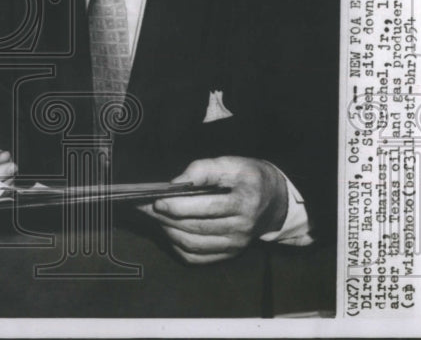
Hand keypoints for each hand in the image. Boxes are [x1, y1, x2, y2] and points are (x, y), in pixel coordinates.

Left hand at [139, 156, 287, 263]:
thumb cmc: (248, 178)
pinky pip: (197, 257)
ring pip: (194, 244)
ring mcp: (236, 245)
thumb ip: (203, 170)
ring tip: (155, 216)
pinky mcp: (229, 254)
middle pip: (197, 227)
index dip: (180, 205)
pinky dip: (178, 246)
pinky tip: (169, 231)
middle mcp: (243, 227)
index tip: (158, 200)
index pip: (208, 207)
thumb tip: (175, 183)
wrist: (274, 202)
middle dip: (167, 218)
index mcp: (246, 201)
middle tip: (145, 207)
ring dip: (169, 231)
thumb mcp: (232, 164)